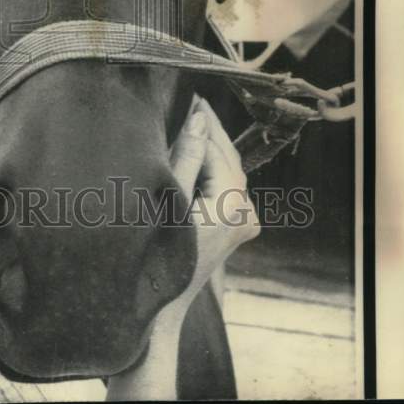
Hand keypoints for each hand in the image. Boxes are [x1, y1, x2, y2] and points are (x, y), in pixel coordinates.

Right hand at [164, 94, 259, 321]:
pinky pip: (226, 187)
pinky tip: (196, 152)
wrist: (159, 306)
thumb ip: (186, 157)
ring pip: (228, 172)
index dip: (199, 125)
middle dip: (210, 131)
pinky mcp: (236, 228)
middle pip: (228, 159)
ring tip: (192, 120)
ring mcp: (244, 223)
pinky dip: (212, 168)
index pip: (215, 150)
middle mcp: (246, 213)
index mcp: (233, 205)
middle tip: (193, 99)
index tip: (188, 97)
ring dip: (211, 148)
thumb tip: (199, 119)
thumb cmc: (158, 253)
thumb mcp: (168, 197)